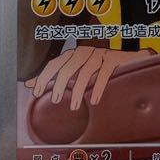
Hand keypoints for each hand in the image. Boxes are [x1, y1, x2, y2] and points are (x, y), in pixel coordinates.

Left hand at [25, 47, 146, 108]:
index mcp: (74, 54)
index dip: (44, 77)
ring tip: (74, 107)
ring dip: (78, 91)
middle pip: (67, 67)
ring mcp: (100, 54)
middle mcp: (85, 52)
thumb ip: (55, 76)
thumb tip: (29, 84)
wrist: (130, 60)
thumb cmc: (99, 67)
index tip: (35, 92)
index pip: (54, 64)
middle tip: (56, 100)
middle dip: (59, 84)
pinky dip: (97, 88)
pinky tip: (94, 101)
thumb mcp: (76, 70)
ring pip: (84, 72)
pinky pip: (103, 74)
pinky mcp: (114, 59)